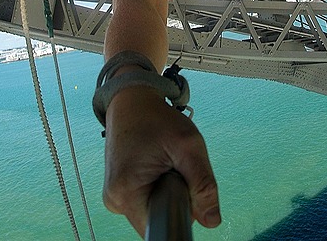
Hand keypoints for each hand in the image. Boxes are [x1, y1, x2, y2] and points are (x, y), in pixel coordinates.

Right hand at [104, 86, 220, 237]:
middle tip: (174, 166)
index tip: (183, 185)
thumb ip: (203, 183)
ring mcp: (115, 196)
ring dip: (167, 192)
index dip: (181, 212)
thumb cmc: (156, 117)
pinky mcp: (120, 190)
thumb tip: (212, 221)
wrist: (131, 100)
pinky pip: (147, 201)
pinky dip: (158, 187)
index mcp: (125, 193)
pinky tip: (156, 164)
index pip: (161, 227)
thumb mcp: (188, 144)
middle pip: (158, 219)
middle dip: (175, 198)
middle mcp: (114, 200)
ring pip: (154, 210)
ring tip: (163, 161)